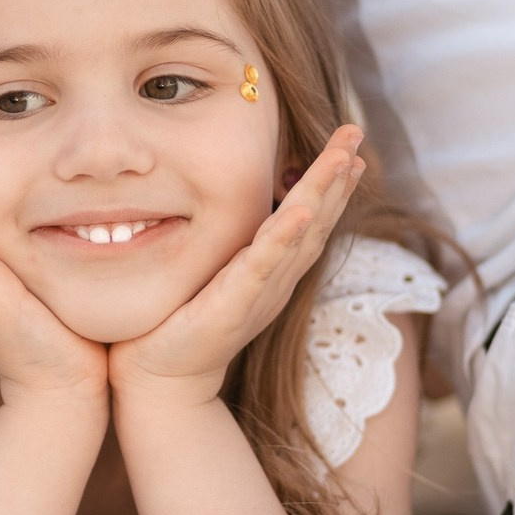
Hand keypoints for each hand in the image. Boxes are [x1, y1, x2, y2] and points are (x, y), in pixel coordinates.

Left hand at [108, 126, 365, 407]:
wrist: (158, 381)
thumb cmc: (176, 326)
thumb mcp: (208, 276)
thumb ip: (224, 246)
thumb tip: (213, 202)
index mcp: (270, 272)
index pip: (308, 220)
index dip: (330, 184)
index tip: (348, 147)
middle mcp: (275, 282)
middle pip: (316, 220)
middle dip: (337, 175)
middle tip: (355, 132)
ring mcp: (258, 294)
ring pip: (300, 236)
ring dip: (323, 194)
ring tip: (344, 158)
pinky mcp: (233, 307)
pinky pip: (263, 267)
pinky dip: (284, 238)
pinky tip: (300, 210)